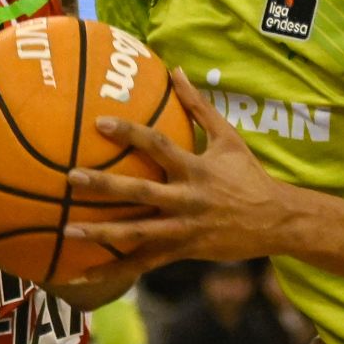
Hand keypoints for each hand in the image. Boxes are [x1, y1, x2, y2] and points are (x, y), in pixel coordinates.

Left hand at [63, 70, 289, 276]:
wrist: (276, 220)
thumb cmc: (249, 174)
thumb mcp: (228, 137)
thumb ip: (198, 106)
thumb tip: (175, 68)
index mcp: (196, 168)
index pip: (158, 146)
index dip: (130, 133)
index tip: (99, 122)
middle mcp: (187, 199)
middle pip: (141, 192)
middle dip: (105, 185)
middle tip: (71, 178)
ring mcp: (184, 228)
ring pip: (138, 234)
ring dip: (102, 234)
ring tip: (67, 231)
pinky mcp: (183, 250)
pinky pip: (145, 263)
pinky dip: (116, 271)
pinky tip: (85, 274)